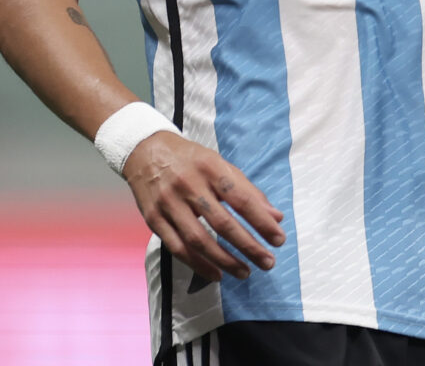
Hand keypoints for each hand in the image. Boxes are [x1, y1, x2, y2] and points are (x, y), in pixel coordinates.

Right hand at [122, 132, 285, 281]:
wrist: (145, 151)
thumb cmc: (190, 160)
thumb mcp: (220, 164)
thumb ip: (248, 190)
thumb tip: (276, 216)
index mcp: (210, 168)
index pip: (241, 199)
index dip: (262, 221)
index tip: (278, 239)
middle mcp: (189, 185)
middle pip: (222, 223)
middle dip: (248, 246)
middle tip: (267, 262)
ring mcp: (169, 203)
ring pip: (199, 240)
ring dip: (224, 261)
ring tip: (245, 273)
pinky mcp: (154, 219)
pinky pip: (177, 248)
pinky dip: (198, 265)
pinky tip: (216, 274)